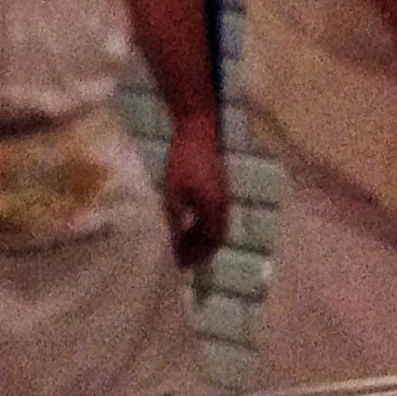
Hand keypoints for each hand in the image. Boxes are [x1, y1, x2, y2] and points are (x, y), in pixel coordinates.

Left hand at [162, 115, 229, 268]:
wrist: (197, 130)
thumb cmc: (184, 161)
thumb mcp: (174, 193)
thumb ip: (176, 219)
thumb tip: (173, 244)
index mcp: (215, 208)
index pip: (210, 241)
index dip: (196, 255)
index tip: (180, 264)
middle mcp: (223, 205)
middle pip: (215, 237)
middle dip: (199, 251)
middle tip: (181, 260)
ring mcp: (223, 196)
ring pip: (215, 227)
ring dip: (201, 239)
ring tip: (182, 246)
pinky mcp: (218, 188)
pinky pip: (214, 216)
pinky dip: (202, 226)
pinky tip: (188, 225)